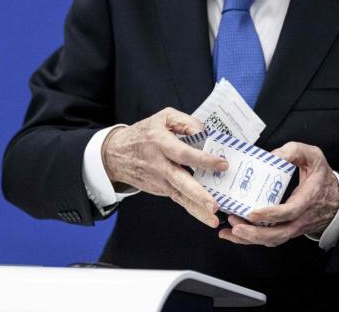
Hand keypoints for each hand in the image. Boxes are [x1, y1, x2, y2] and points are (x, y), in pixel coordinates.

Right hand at [102, 108, 228, 227]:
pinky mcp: (161, 189)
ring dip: (197, 208)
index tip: (222, 164)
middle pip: (180, 180)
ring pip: (180, 195)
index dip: (203, 159)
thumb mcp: (163, 118)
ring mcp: (159, 180)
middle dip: (198, 193)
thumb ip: (186, 122)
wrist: (116, 154)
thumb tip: (206, 134)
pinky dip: (192, 210)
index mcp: (160, 142)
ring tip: (213, 219)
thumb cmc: (144, 133)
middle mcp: (159, 164)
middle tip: (214, 204)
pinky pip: (179, 199)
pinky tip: (206, 218)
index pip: (184, 153)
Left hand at [218, 142, 338, 246]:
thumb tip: (272, 155)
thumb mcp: (313, 157)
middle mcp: (300, 219)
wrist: (337, 198)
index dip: (270, 215)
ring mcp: (294, 227)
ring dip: (250, 239)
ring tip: (229, 232)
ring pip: (272, 240)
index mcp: (306, 199)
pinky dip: (253, 240)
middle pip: (277, 234)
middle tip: (234, 226)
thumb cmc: (321, 176)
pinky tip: (236, 235)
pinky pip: (271, 239)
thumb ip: (294, 151)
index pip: (288, 212)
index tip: (251, 213)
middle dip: (254, 234)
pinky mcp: (288, 230)